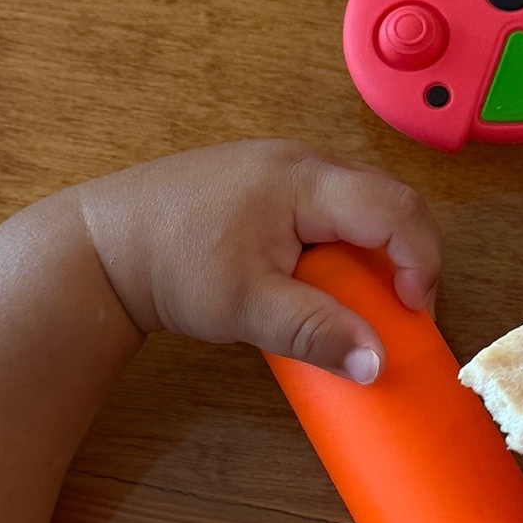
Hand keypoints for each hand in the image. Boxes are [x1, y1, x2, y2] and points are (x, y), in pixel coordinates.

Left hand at [72, 142, 440, 380]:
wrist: (103, 244)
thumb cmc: (171, 265)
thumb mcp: (247, 308)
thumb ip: (317, 332)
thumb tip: (377, 363)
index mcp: (304, 179)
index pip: (395, 209)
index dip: (419, 261)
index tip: (409, 312)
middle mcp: (300, 159)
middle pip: (385, 197)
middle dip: (403, 253)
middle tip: (396, 309)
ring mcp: (280, 165)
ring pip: (357, 200)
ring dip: (371, 248)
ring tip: (359, 299)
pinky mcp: (263, 180)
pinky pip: (327, 203)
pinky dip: (340, 241)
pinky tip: (317, 279)